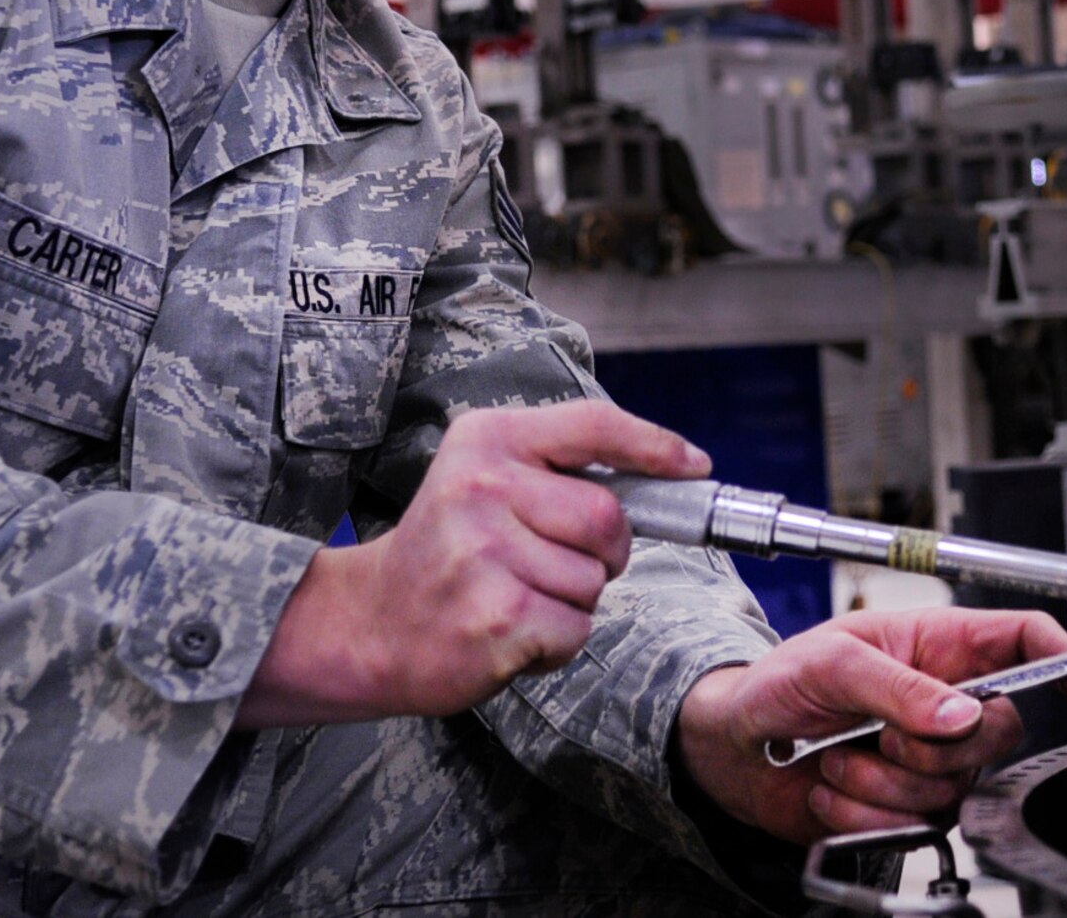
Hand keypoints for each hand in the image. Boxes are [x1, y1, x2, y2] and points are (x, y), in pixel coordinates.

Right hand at [237, 399, 708, 727]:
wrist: (372, 623)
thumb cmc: (449, 548)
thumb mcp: (485, 476)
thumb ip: (559, 467)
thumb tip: (670, 475)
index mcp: (487, 439)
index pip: (593, 426)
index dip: (654, 444)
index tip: (694, 465)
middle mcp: (483, 487)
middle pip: (608, 517)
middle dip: (606, 551)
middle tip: (558, 562)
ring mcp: (487, 553)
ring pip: (595, 581)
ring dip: (574, 602)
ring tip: (517, 596)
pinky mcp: (497, 617)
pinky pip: (575, 629)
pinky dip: (556, 641)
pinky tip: (510, 631)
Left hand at [674, 609, 1066, 842]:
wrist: (734, 745)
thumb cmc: (779, 682)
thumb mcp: (834, 663)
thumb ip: (903, 687)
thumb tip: (965, 714)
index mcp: (936, 644)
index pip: (1022, 640)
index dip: (1064, 657)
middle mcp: (944, 701)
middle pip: (1000, 731)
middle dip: (935, 744)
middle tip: (879, 731)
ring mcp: (928, 758)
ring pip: (955, 786)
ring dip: (883, 779)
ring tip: (840, 756)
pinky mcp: (907, 805)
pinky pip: (916, 824)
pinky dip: (865, 809)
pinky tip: (836, 787)